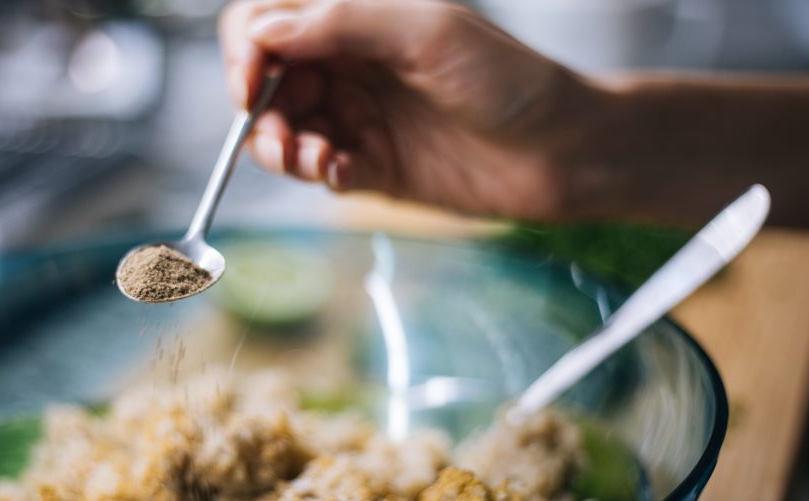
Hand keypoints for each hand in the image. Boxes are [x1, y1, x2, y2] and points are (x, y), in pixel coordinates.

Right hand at [219, 0, 600, 219]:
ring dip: (281, 146)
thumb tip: (263, 30)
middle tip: (278, 136)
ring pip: (284, 129)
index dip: (247, 48)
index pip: (270, 21)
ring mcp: (360, 117)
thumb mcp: (427, 31)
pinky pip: (319, 169)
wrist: (561, 152)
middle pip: (268, 80)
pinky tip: (341, 171)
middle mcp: (351, 66)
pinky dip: (316, 171)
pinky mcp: (372, 167)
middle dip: (260, 108)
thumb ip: (342, 22)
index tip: (250, 83)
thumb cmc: (509, 81)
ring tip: (310, 158)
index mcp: (360, 21)